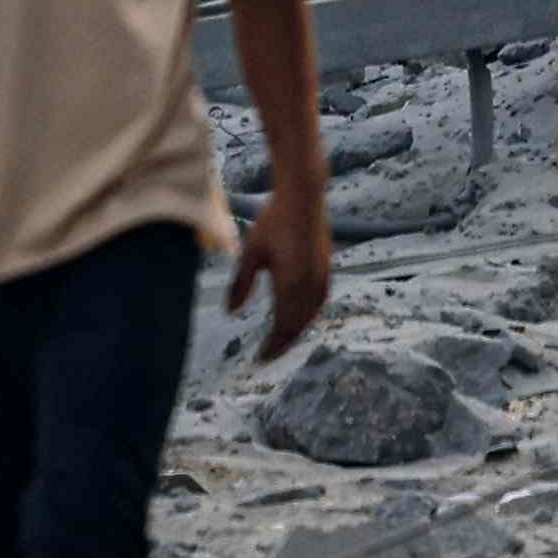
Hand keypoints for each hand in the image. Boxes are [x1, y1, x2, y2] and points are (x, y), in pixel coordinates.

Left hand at [234, 178, 333, 365]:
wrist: (303, 199)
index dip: (272, 345)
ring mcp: (322, 279)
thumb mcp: (251, 252)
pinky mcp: (326, 271)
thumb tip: (230, 312)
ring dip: (295, 331)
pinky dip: (307, 317)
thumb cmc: (272, 222)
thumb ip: (241, 284)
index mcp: (290, 285)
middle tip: (268, 355)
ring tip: (280, 340)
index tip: (261, 358)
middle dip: (283, 343)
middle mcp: (310, 287)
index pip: (282, 326)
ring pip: (310, 317)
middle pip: (297, 326)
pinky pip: (318, 305)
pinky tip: (298, 317)